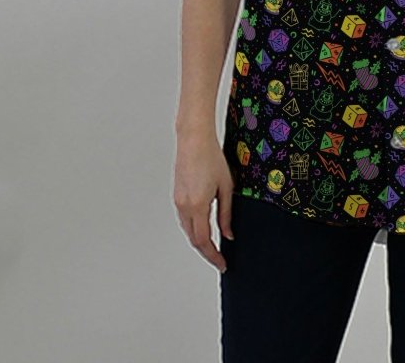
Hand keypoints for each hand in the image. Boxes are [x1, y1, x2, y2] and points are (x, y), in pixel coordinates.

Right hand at [173, 129, 235, 271]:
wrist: (194, 140)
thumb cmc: (211, 158)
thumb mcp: (226, 187)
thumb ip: (226, 213)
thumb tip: (228, 234)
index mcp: (197, 205)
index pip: (203, 241)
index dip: (213, 256)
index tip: (222, 264)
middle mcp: (184, 206)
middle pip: (193, 239)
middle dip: (207, 251)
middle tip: (220, 259)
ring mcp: (178, 201)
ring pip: (188, 230)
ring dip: (199, 240)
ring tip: (214, 246)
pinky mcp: (177, 196)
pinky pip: (185, 219)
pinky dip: (194, 228)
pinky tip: (204, 227)